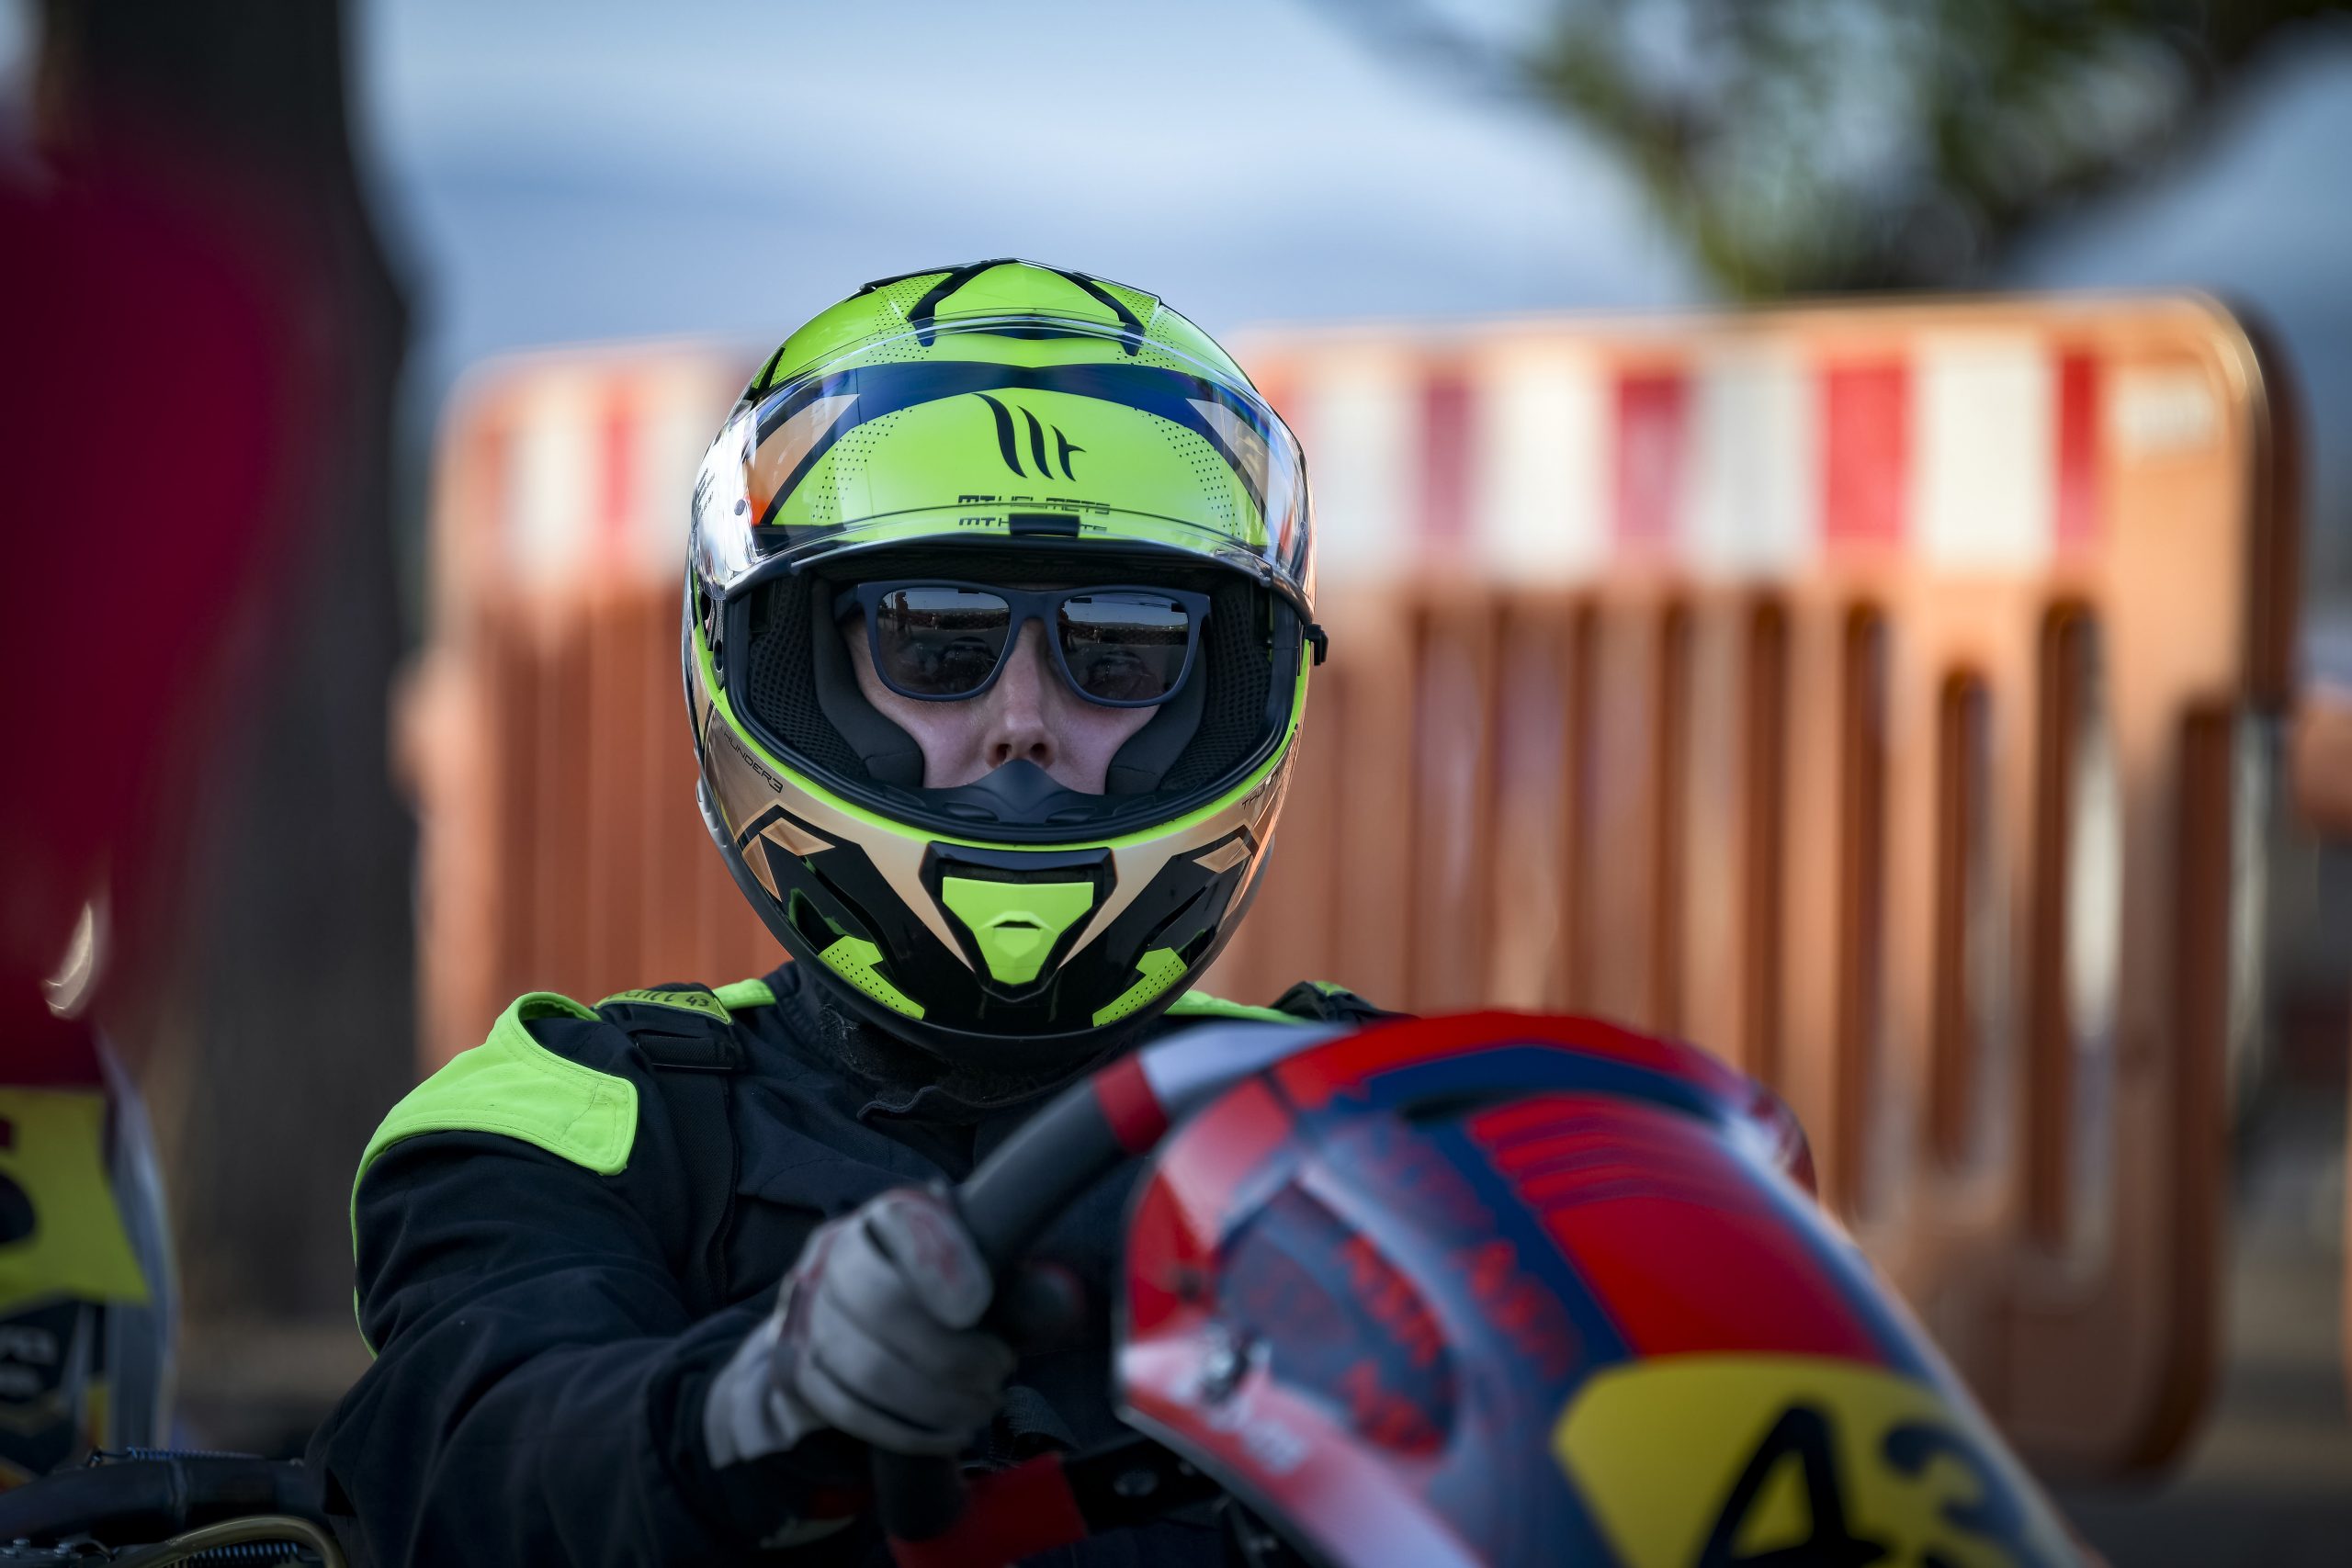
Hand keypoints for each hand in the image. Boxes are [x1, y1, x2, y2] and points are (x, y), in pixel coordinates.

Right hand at [703, 1186, 1014, 1465]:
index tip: (978, 1303)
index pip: (903, 1223)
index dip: (939, 1261)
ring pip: (865, 1369)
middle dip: (950, 1353)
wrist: (853, 1322)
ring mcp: (807, 1316)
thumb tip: (1059, 1308)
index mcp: (885, 1217)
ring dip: (936, 1401)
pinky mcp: (797, 1372)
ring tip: (983, 1403)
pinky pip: (851, 1412)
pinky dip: (908, 1431)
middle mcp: (834, 1257)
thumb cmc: (940, 1293)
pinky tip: (950, 1432)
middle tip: (1000, 1369)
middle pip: (881, 1305)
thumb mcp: (979, 1269)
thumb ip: (1016, 1283)